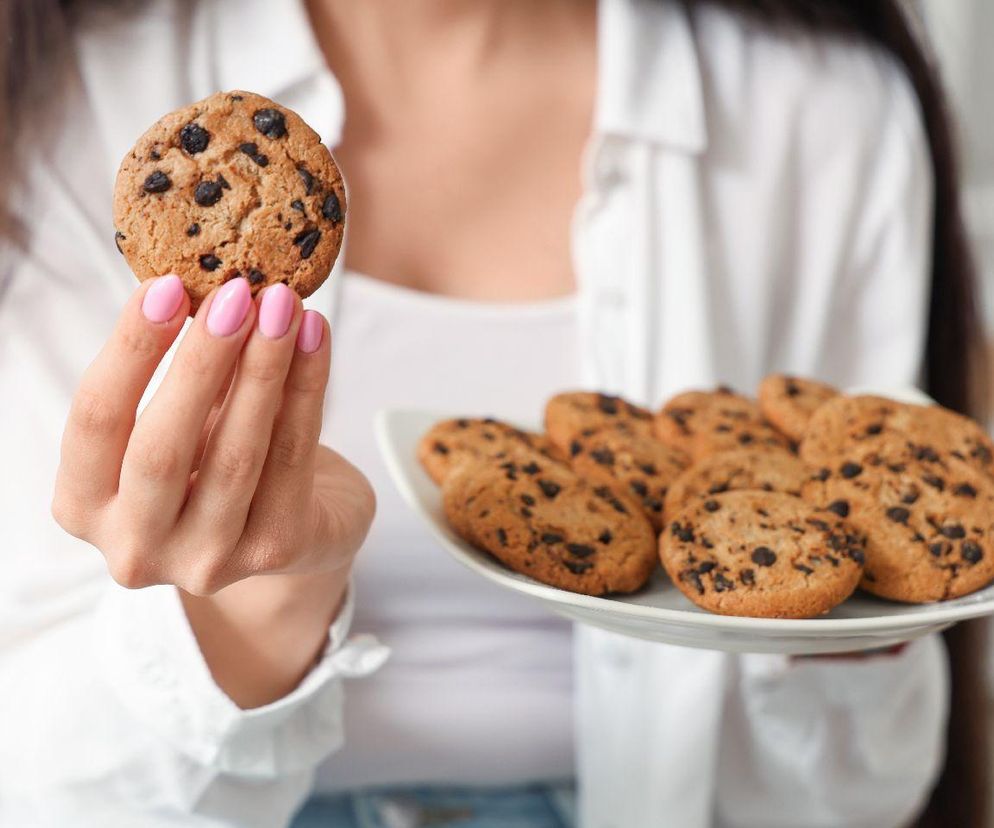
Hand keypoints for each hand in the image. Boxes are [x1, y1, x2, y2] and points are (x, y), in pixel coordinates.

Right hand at [52, 275, 374, 596]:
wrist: (299, 526)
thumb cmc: (223, 463)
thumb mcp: (185, 424)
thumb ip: (183, 375)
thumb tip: (205, 288)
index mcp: (86, 506)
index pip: (94, 422)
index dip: (130, 351)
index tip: (167, 287)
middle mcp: (137, 547)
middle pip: (161, 449)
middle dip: (201, 361)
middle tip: (234, 293)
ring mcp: (207, 560)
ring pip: (235, 456)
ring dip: (263, 368)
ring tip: (283, 304)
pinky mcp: (275, 551)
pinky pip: (292, 457)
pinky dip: (308, 388)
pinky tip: (315, 338)